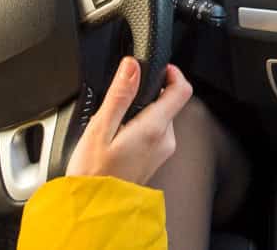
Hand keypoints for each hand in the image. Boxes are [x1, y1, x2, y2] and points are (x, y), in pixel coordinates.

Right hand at [66, 57, 192, 185]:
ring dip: (140, 112)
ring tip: (113, 126)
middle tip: (119, 103)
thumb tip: (132, 67)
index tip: (157, 68)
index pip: (182, 90)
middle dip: (146, 95)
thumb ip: (119, 94)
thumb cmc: (94, 174)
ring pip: (159, 117)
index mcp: (154, 128)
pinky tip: (117, 139)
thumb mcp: (100, 128)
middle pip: (168, 102)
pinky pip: (153, 132)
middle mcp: (165, 140)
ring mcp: (162, 151)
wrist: (94, 208)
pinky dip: (138, 127)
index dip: (172, 73)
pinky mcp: (155, 158)